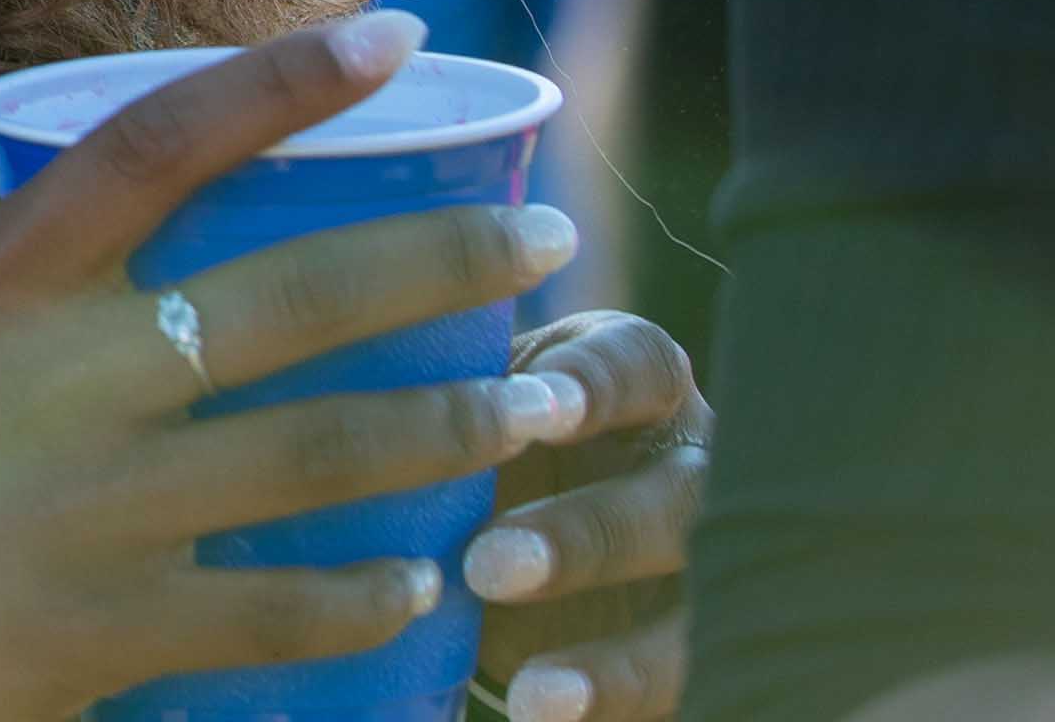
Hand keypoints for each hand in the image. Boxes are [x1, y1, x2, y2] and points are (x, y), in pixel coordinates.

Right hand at [0, 10, 603, 721]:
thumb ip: (13, 319)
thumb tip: (128, 297)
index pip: (164, 139)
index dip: (288, 79)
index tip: (393, 36)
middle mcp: (64, 373)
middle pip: (302, 291)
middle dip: (447, 263)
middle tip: (545, 245)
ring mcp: (100, 505)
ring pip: (333, 452)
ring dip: (453, 427)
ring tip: (535, 407)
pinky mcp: (112, 629)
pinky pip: (288, 611)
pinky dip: (368, 599)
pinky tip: (421, 590)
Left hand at [464, 309, 699, 718]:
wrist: (519, 555)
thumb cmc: (489, 443)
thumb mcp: (480, 405)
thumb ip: (445, 388)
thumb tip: (338, 372)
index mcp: (641, 387)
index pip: (638, 368)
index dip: (597, 386)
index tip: (539, 406)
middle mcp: (697, 471)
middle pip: (679, 499)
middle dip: (590, 535)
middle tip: (488, 567)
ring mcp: (716, 573)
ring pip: (700, 618)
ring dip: (621, 662)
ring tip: (534, 695)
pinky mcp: (699, 652)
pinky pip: (683, 689)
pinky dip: (617, 707)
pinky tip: (542, 717)